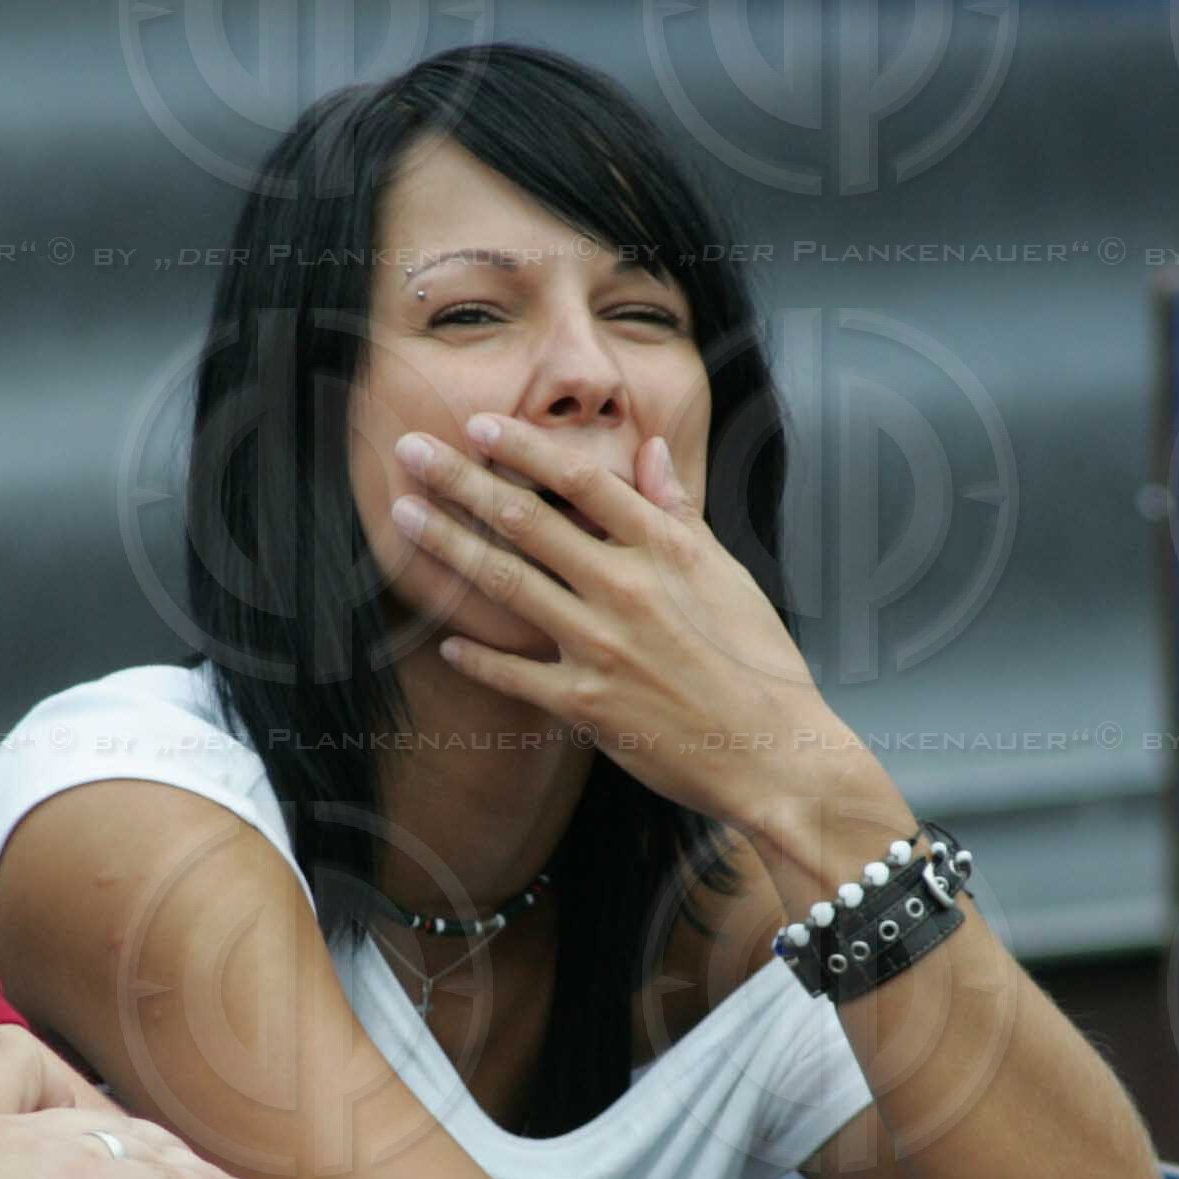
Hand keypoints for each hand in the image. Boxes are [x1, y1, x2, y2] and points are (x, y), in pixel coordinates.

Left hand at [389, 413, 839, 829]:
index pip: (583, 480)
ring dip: (449, 545)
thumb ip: (679, 512)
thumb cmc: (759, 662)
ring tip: (403, 514)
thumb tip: (652, 451)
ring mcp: (602, 646)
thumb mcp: (728, 575)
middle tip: (412, 450)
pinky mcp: (586, 704)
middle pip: (528, 520)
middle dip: (462, 480)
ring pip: (508, 584)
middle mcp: (626, 589)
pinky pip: (516, 674)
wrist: (774, 753)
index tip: (481, 425)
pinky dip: (478, 657)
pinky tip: (446, 640)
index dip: (525, 448)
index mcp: (666, 550)